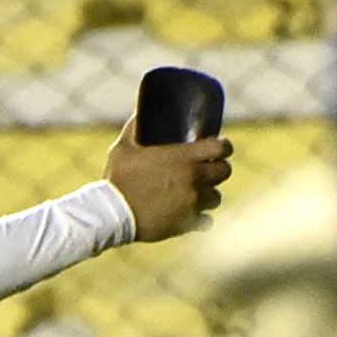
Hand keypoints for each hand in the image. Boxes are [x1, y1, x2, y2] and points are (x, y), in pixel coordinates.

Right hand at [103, 116, 232, 241]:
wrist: (112, 214)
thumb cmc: (118, 179)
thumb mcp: (124, 148)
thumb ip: (134, 129)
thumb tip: (139, 113)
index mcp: (183, 158)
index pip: (220, 148)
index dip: (223, 147)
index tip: (219, 148)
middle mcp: (194, 179)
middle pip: (224, 172)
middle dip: (218, 169)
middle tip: (207, 170)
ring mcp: (193, 203)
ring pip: (216, 197)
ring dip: (208, 194)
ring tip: (196, 195)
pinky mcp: (188, 223)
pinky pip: (206, 221)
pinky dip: (201, 218)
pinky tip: (191, 215)